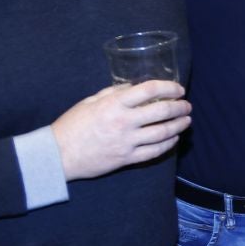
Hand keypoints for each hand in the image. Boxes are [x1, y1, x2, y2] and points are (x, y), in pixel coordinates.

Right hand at [51, 81, 190, 180]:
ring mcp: (126, 142)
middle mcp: (124, 122)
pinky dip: (167, 144)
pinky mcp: (126, 159)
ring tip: (186, 121)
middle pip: (161, 112)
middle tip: (186, 105)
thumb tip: (134, 87)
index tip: (178, 89)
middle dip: (179, 107)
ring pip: (162, 133)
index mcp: (114, 104)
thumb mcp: (90, 102)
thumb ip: (113, 93)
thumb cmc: (72, 125)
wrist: (58, 155)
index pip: (149, 90)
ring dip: (178, 126)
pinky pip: (154, 152)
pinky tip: (173, 139)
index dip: (168, 87)